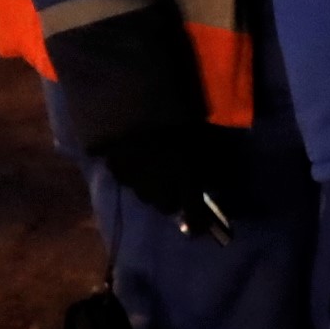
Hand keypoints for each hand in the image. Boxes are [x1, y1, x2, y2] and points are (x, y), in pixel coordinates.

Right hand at [101, 124, 255, 233]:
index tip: (198, 230)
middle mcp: (158, 184)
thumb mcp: (202, 136)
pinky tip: (133, 158)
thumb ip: (209, 161)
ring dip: (151, 188)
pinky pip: (124, 177)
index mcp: (184, 177)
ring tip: (152, 171)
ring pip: (144, 195)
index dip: (197, 225)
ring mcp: (133, 178)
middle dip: (172, 201)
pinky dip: (130, 172)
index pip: (193, 213)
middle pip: (166, 207)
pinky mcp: (114, 166)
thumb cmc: (177, 114)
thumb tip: (215, 180)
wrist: (136, 98)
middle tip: (175, 186)